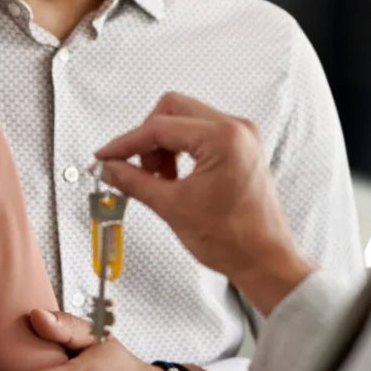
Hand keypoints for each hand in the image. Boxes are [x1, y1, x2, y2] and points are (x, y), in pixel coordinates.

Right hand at [90, 91, 316, 315]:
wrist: (264, 260)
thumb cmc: (235, 239)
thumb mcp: (171, 207)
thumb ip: (133, 181)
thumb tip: (109, 168)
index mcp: (223, 138)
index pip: (159, 127)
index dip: (126, 143)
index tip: (106, 156)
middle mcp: (236, 129)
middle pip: (172, 110)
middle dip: (147, 139)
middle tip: (135, 168)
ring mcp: (241, 136)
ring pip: (184, 119)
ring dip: (163, 145)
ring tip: (159, 179)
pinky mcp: (240, 147)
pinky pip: (199, 133)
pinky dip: (179, 150)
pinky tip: (173, 176)